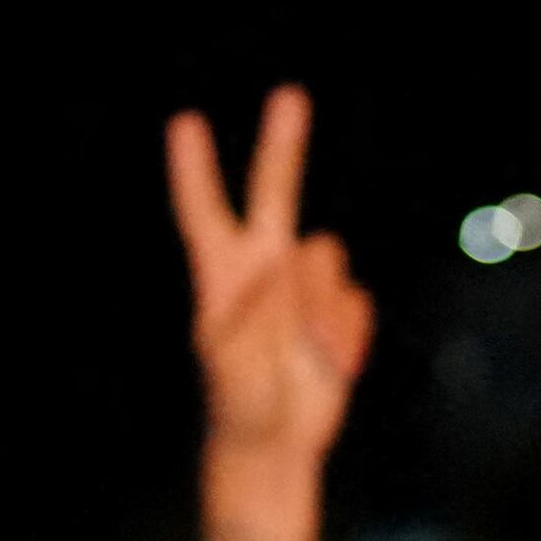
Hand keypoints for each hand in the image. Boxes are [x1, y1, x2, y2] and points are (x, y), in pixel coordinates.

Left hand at [166, 87, 370, 479]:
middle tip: (290, 95)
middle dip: (283, 145)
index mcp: (222, 278)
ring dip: (321, 303)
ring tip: (308, 352)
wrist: (276, 445)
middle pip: (274, 195)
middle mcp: (264, 270)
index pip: (204, 214)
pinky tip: (331, 365)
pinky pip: (355, 301)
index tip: (185, 124)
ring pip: (326, 257)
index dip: (195, 172)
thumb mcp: (232, 363)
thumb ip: (258, 312)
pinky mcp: (339, 313)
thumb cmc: (239, 404)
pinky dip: (348, 335)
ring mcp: (304, 290)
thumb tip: (290, 268)